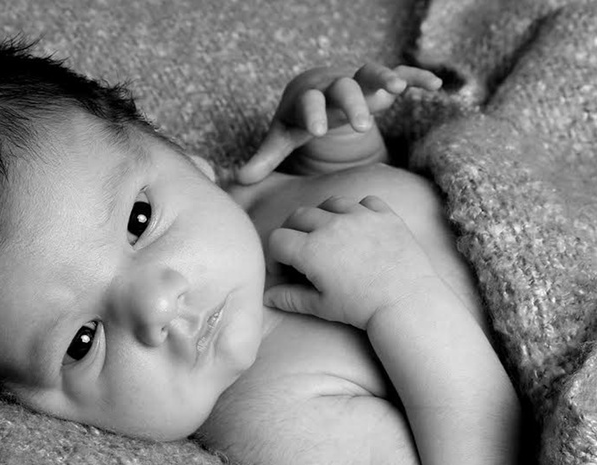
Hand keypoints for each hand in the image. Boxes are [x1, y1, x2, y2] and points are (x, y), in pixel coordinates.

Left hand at [238, 64, 441, 183]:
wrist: (314, 89)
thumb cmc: (298, 119)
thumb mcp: (283, 138)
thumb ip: (265, 158)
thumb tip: (239, 181)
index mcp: (308, 99)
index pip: (309, 104)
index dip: (313, 115)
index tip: (317, 130)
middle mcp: (333, 85)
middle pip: (342, 88)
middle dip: (351, 103)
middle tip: (360, 125)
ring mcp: (358, 80)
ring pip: (371, 72)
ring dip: (383, 78)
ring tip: (397, 88)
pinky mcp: (379, 82)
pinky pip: (400, 74)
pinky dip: (416, 77)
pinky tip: (435, 85)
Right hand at [264, 195, 439, 329]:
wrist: (406, 302)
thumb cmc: (362, 308)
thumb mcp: (322, 306)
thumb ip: (290, 298)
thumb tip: (268, 298)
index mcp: (311, 250)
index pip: (278, 239)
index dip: (275, 255)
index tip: (284, 268)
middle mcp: (332, 226)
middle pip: (299, 215)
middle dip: (293, 231)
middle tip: (301, 249)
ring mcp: (360, 217)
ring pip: (329, 203)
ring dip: (323, 215)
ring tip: (328, 233)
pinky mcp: (385, 215)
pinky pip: (365, 201)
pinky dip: (358, 210)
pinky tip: (359, 226)